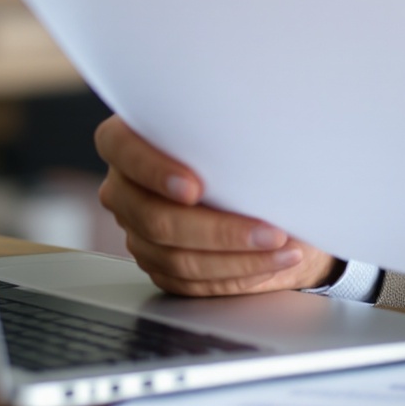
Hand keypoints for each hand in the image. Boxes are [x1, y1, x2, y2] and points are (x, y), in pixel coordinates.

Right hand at [95, 116, 338, 296]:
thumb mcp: (235, 124)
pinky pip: (189, 281)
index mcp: (129, 139)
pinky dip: (235, 275)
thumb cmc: (239, 141)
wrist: (251, 182)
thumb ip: (228, 127)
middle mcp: (125, 186)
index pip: (122, 148)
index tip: (195, 187)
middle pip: (155, 217)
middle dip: (219, 230)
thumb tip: (264, 132)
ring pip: (177, 258)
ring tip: (282, 249)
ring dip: (238, 258)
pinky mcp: (156, 262)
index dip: (154, 170)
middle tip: (268, 232)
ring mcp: (136, 229)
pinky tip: (268, 263)